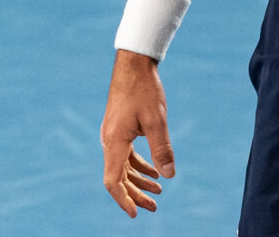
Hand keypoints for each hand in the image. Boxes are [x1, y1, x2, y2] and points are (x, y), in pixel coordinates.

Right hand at [100, 50, 174, 216]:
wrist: (134, 64)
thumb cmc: (143, 89)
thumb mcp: (156, 121)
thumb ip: (162, 149)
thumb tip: (169, 175)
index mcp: (114, 142)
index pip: (113, 181)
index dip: (123, 200)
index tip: (135, 213)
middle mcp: (110, 141)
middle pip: (119, 177)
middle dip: (136, 194)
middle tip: (155, 207)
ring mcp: (113, 135)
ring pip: (123, 167)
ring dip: (139, 181)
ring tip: (159, 191)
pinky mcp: (120, 129)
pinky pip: (127, 155)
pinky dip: (139, 166)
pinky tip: (155, 171)